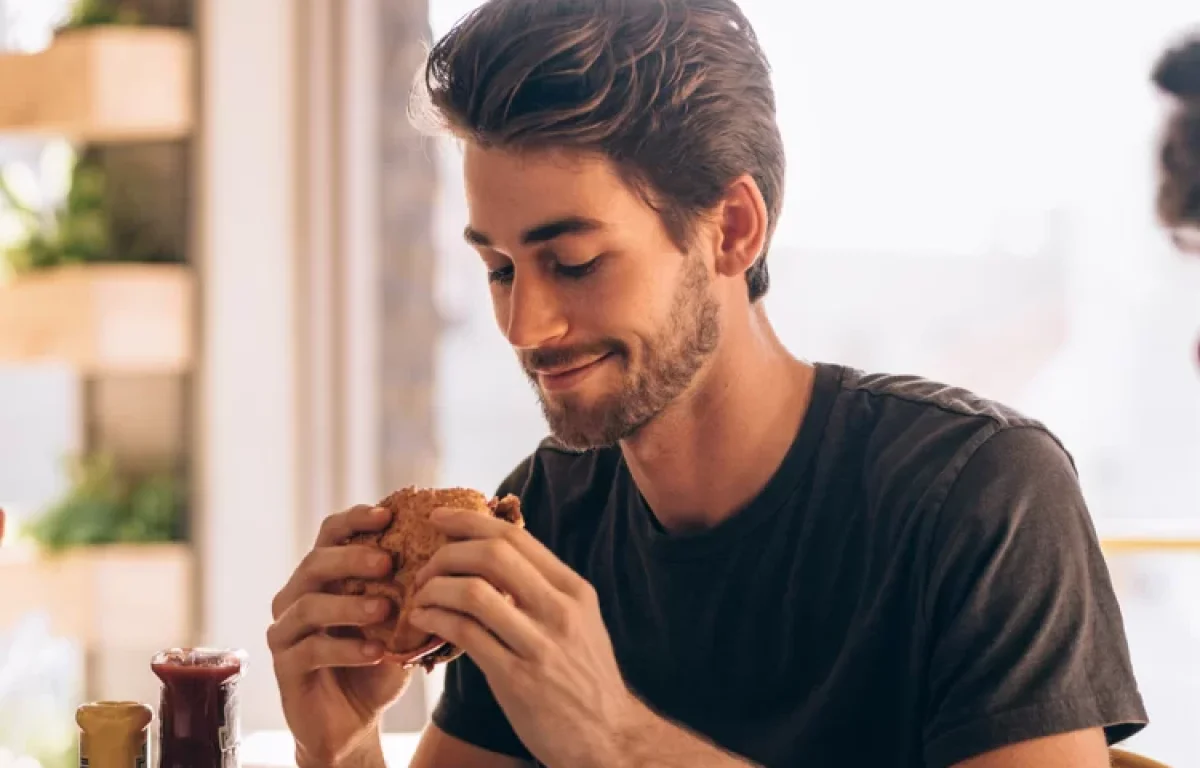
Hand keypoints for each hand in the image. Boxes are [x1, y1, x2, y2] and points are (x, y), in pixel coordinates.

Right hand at [269, 504, 410, 766]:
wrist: (355, 718)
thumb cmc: (378, 660)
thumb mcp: (401, 619)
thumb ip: (415, 587)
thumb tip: (458, 551)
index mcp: (324, 574)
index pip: (332, 532)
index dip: (356, 519)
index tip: (388, 515)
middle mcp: (298, 594)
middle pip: (316, 562)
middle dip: (352, 558)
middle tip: (387, 562)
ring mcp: (286, 629)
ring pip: (309, 604)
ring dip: (350, 604)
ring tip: (385, 610)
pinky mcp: (285, 665)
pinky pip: (310, 649)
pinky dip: (345, 648)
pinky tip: (375, 651)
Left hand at [408, 508, 639, 767]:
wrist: (608, 737)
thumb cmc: (585, 678)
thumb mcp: (578, 622)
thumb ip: (544, 590)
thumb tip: (496, 556)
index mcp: (573, 589)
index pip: (516, 537)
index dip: (470, 520)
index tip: (439, 517)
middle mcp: (560, 610)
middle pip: (492, 554)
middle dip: (448, 552)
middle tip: (426, 566)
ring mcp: (539, 644)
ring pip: (473, 592)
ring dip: (435, 588)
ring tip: (420, 597)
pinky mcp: (517, 678)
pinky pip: (465, 634)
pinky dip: (436, 620)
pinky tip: (424, 622)